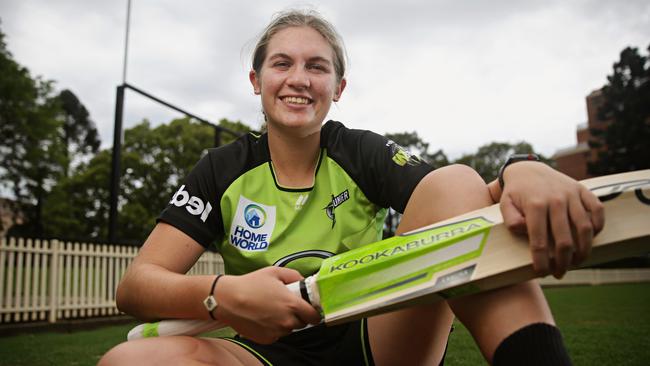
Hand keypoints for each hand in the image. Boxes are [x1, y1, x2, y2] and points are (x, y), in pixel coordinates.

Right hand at [214, 267, 321, 343]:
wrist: (228, 300)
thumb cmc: (250, 284)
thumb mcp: (275, 272)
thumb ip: (294, 275)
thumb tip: (303, 281)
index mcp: (292, 304)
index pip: (314, 316)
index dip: (314, 313)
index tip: (310, 309)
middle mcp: (287, 321)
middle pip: (302, 323)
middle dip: (298, 316)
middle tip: (286, 306)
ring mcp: (276, 332)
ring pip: (288, 329)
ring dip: (285, 322)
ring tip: (271, 310)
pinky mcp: (267, 339)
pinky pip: (276, 334)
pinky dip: (273, 328)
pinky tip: (263, 317)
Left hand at [498, 162, 604, 277]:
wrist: (528, 169)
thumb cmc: (515, 193)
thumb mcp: (504, 204)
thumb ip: (510, 219)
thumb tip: (523, 230)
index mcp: (535, 205)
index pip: (539, 241)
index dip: (541, 261)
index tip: (542, 273)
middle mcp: (556, 200)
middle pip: (565, 240)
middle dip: (563, 262)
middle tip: (560, 273)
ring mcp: (572, 194)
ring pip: (585, 228)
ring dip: (584, 250)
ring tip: (577, 262)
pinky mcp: (583, 190)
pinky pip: (598, 209)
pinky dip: (599, 226)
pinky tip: (591, 239)